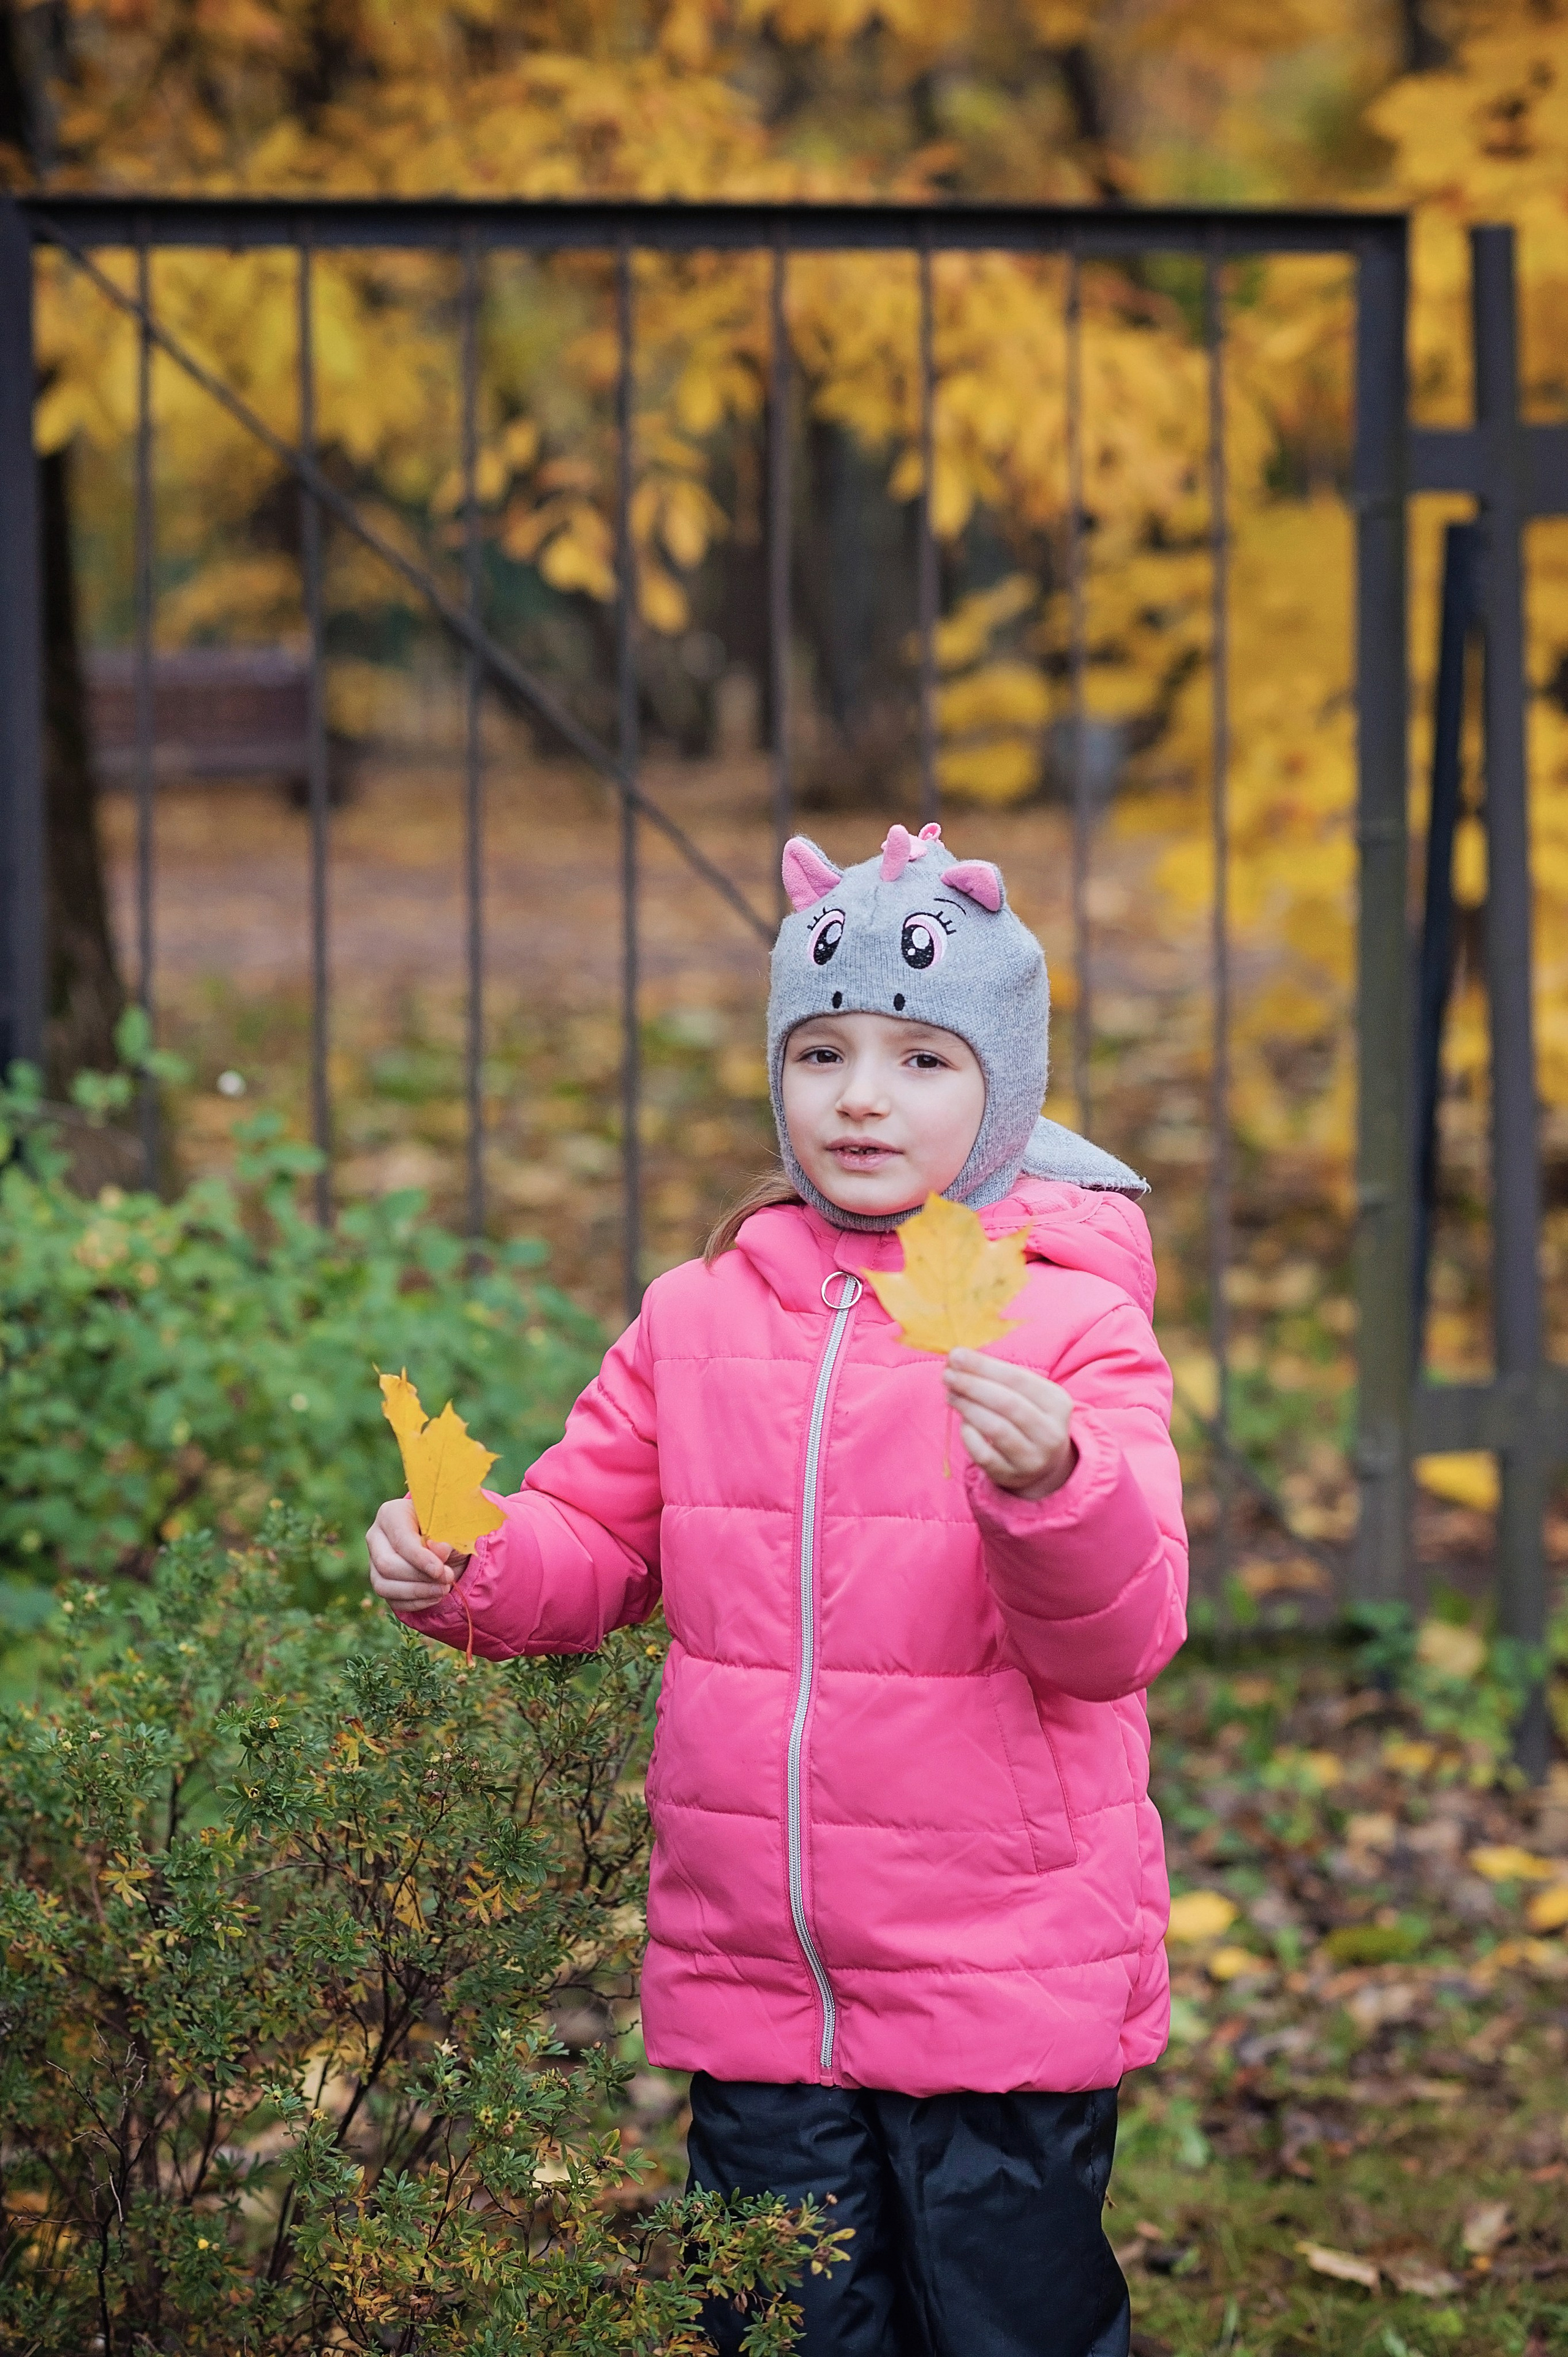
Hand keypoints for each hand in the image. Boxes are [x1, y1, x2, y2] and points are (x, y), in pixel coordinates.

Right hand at [366, 1496, 468, 1612]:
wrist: (443, 1544)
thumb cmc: (445, 1529)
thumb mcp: (452, 1527)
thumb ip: (445, 1538)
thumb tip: (438, 1552)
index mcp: (391, 1514)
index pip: (400, 1539)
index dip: (419, 1558)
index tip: (439, 1570)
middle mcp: (376, 1536)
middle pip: (387, 1564)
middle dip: (419, 1577)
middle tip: (447, 1579)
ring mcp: (374, 1561)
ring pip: (384, 1585)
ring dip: (418, 1592)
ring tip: (443, 1589)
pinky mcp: (380, 1581)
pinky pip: (390, 1599)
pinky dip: (415, 1602)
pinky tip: (434, 1596)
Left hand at [943, 1350, 1076, 1498]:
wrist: (1044, 1465)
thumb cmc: (1027, 1417)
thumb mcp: (1026, 1395)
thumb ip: (996, 1376)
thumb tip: (958, 1358)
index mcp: (1057, 1403)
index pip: (1017, 1379)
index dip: (984, 1366)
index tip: (956, 1355)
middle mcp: (1050, 1432)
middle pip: (1007, 1403)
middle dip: (973, 1385)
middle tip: (947, 1374)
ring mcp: (1032, 1457)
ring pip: (996, 1428)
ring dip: (968, 1407)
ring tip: (951, 1394)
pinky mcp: (1012, 1475)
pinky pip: (983, 1454)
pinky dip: (969, 1435)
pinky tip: (963, 1422)